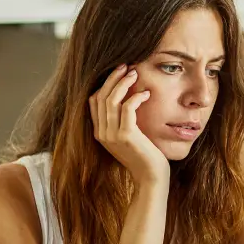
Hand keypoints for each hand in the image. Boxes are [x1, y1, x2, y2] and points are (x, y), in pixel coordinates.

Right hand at [89, 65, 169, 184]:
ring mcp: (112, 135)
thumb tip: (128, 97)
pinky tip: (146, 93)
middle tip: (126, 65)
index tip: (118, 72)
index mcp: (99, 133)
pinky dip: (136, 97)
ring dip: (123, 82)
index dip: (104, 83)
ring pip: (112, 99)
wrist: (151, 178)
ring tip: (135, 73)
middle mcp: (101, 133)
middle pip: (100, 96)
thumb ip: (123, 121)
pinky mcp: (126, 136)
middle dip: (112, 77)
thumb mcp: (129, 137)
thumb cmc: (144, 156)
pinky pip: (128, 108)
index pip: (93, 101)